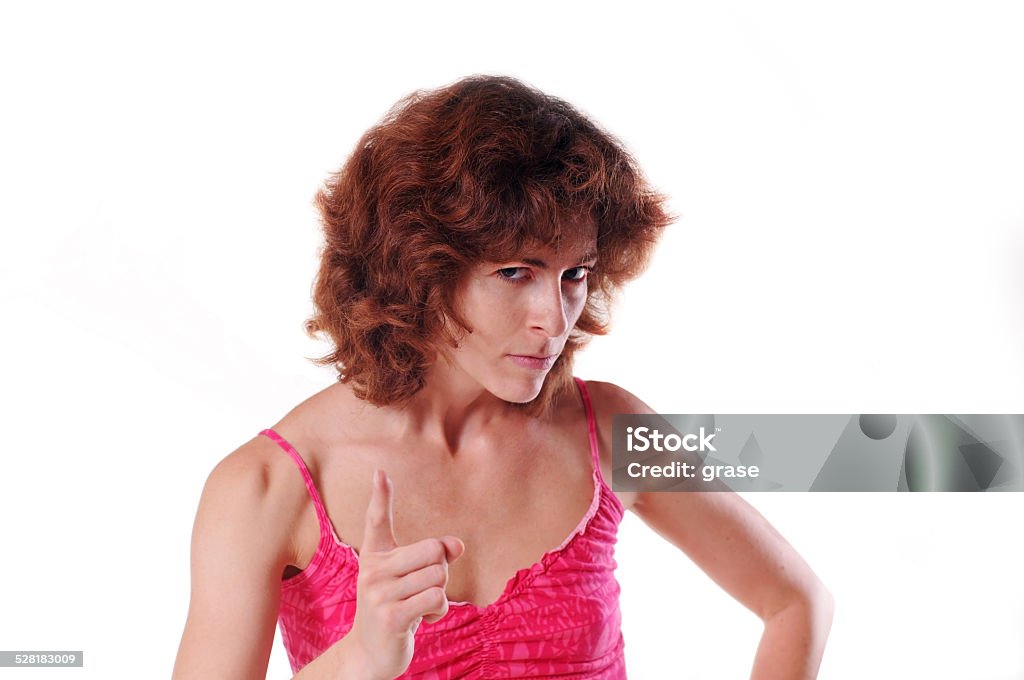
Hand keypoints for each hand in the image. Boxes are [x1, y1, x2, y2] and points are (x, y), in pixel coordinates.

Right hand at [347, 470, 463, 679]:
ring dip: (440, 594)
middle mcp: (372, 570)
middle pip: (432, 549)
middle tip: (424, 588)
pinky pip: (436, 599)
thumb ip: (433, 557)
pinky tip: (424, 619)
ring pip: (438, 575)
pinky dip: (440, 611)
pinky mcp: (391, 616)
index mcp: (374, 555)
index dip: (380, 496)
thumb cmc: (396, 609)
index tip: (381, 471)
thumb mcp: (411, 579)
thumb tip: (457, 545)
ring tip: (421, 606)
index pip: (376, 520)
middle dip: (441, 569)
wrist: (371, 654)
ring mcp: (378, 593)